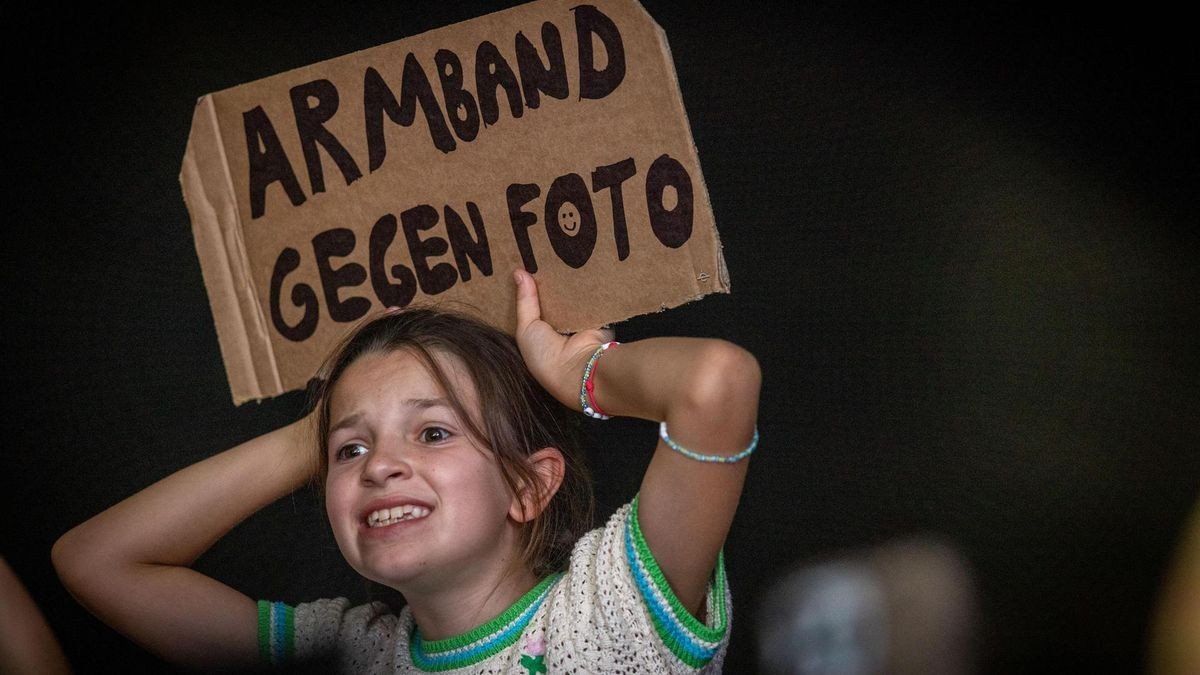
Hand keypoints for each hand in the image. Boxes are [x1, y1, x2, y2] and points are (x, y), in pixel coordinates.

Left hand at [513, 270, 613, 411]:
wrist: (581, 369)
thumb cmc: (546, 356)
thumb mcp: (526, 329)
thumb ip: (524, 301)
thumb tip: (518, 272)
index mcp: (539, 337)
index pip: (531, 309)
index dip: (526, 291)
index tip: (521, 268)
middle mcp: (558, 331)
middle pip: (550, 300)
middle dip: (545, 282)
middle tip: (539, 256)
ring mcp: (577, 323)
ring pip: (568, 297)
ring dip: (564, 281)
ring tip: (556, 255)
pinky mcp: (594, 316)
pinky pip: (586, 296)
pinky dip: (582, 284)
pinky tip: (576, 263)